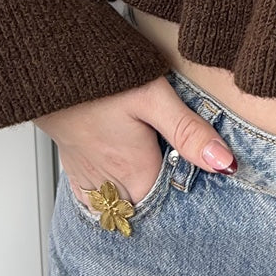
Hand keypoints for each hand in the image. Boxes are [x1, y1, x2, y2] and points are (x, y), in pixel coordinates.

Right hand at [35, 75, 236, 209]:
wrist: (50, 66)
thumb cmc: (100, 78)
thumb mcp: (154, 98)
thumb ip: (189, 132)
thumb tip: (225, 164)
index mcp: (134, 171)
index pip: (166, 208)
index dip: (185, 202)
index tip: (202, 194)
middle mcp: (110, 182)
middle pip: (142, 210)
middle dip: (161, 205)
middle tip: (182, 189)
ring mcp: (88, 176)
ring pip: (116, 208)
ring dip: (135, 203)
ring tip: (153, 188)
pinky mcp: (73, 165)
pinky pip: (91, 200)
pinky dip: (107, 200)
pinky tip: (119, 186)